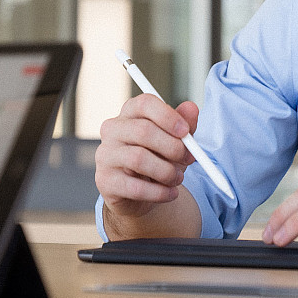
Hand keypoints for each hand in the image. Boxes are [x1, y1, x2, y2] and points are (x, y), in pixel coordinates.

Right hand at [95, 94, 198, 223]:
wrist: (141, 190)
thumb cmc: (159, 156)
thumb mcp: (176, 138)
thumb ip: (185, 123)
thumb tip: (192, 108)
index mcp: (130, 111)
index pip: (145, 103)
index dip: (167, 116)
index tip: (186, 131)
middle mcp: (113, 129)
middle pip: (143, 131)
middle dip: (172, 147)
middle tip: (190, 158)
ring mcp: (105, 155)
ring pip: (138, 159)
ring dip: (166, 171)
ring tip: (178, 178)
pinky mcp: (105, 181)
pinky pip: (135, 187)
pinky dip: (159, 192)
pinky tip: (171, 193)